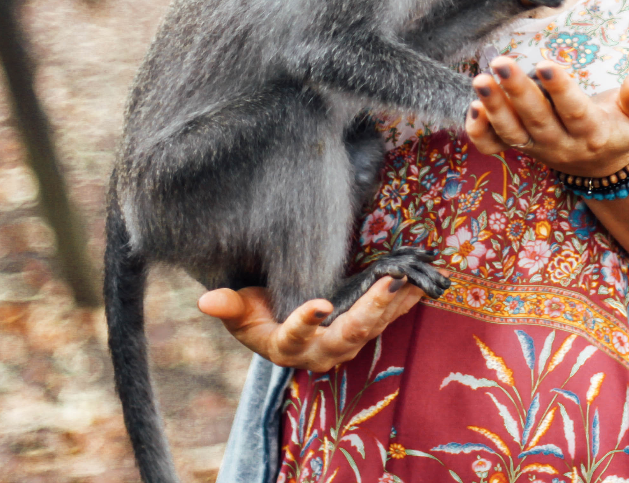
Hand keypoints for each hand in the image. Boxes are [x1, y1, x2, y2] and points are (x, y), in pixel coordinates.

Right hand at [197, 278, 423, 372]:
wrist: (282, 328)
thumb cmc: (257, 315)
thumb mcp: (239, 312)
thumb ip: (228, 306)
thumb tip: (205, 301)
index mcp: (287, 346)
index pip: (295, 337)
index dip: (306, 322)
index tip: (319, 305)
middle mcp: (322, 350)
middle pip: (348, 335)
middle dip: (369, 311)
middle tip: (386, 284)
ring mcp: (347, 341)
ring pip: (374, 327)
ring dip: (394, 303)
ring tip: (411, 278)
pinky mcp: (366, 329)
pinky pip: (391, 316)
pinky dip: (407, 299)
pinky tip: (423, 281)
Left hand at [464, 56, 628, 178]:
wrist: (604, 167)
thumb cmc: (621, 130)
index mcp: (592, 133)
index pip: (574, 111)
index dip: (561, 89)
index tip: (547, 64)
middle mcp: (561, 144)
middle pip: (537, 119)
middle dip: (517, 91)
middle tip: (501, 62)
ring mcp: (537, 149)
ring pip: (512, 133)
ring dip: (494, 108)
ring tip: (481, 81)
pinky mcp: (520, 149)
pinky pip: (495, 147)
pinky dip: (479, 133)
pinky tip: (471, 109)